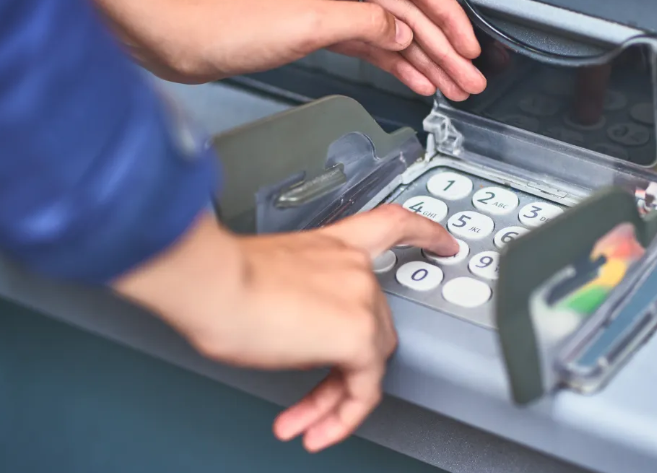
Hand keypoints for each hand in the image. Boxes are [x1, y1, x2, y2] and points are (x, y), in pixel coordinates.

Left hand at [75, 0, 485, 99]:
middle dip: (441, 45)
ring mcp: (329, 0)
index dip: (445, 16)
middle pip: (405, 8)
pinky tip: (415, 80)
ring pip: (390, 29)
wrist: (177, 37)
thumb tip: (402, 32)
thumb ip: (365, 25)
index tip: (467, 45)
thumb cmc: (222, 17)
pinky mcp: (318, 27)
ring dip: (423, 60)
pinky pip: (368, 45)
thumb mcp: (307, 21)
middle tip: (468, 76)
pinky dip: (392, 64)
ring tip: (452, 85)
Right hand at [112, 205, 457, 451]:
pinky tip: (320, 428)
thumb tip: (286, 327)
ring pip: (366, 360)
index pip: (392, 226)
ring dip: (333, 398)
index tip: (444, 241)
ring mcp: (361, 299)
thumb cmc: (220, 279)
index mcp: (333, 246)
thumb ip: (293, 297)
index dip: (425, 233)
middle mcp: (354, 268)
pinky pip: (364, 388)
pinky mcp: (358, 334)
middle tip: (307, 396)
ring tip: (305, 423)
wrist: (212, 284)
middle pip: (372, 326)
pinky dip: (343, 414)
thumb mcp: (265, 277)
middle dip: (340, 367)